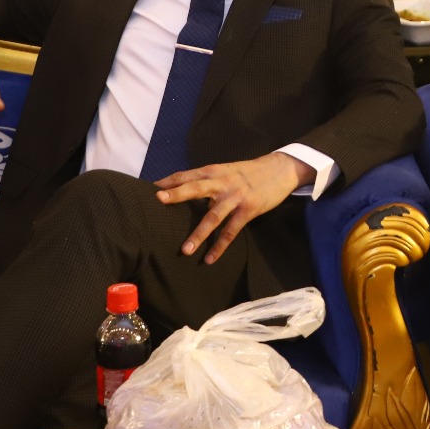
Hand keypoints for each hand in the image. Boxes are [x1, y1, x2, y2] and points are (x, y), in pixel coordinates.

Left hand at [155, 152, 310, 263]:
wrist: (280, 169)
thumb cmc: (249, 172)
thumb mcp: (227, 171)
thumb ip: (208, 181)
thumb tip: (184, 193)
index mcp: (214, 171)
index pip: (187, 175)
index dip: (168, 181)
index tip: (149, 188)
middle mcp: (223, 182)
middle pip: (196, 188)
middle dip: (176, 194)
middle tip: (157, 201)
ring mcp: (236, 196)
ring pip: (213, 216)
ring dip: (198, 234)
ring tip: (185, 250)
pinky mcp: (249, 209)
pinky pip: (231, 231)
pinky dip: (220, 246)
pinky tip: (210, 259)